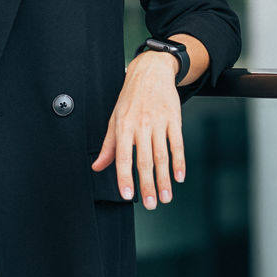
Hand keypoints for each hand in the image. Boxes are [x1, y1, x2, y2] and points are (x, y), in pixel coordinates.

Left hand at [91, 51, 184, 209]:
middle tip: (151, 204)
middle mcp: (141, 125)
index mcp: (124, 126)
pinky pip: (177, 144)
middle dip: (148, 185)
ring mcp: (159, 122)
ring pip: (162, 156)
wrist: (151, 71)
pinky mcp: (174, 119)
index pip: (122, 157)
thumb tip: (97, 166)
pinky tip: (179, 176)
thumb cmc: (131, 97)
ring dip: (165, 179)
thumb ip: (108, 146)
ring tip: (166, 197)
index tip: (128, 196)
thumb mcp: (115, 118)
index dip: (125, 177)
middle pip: (145, 160)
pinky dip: (179, 162)